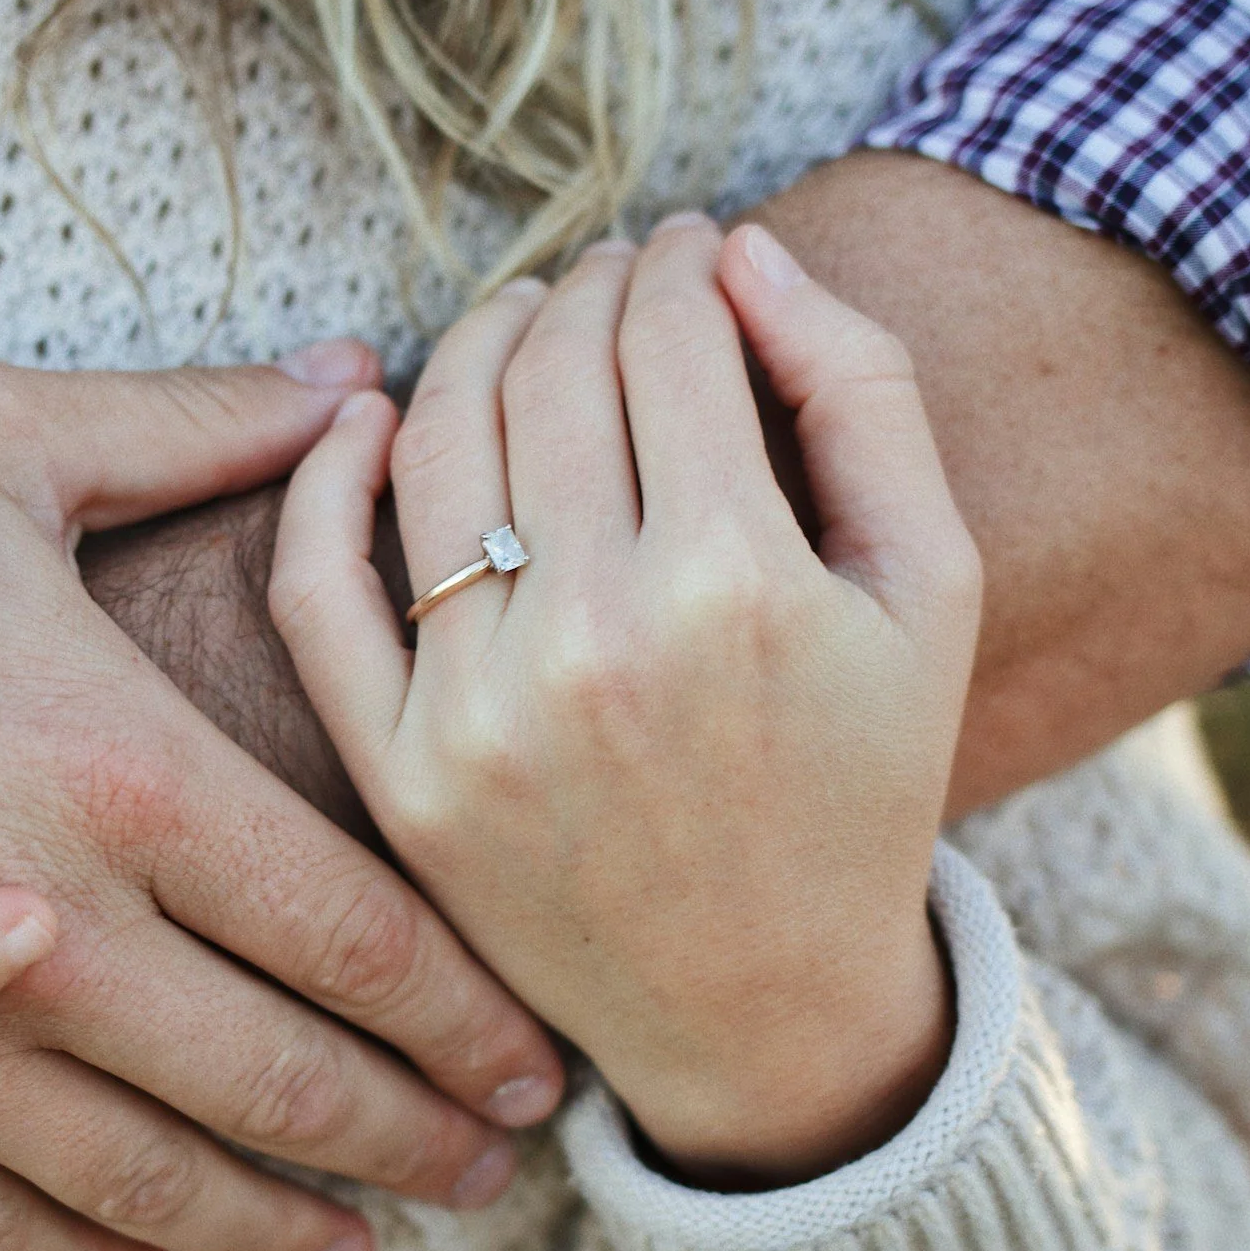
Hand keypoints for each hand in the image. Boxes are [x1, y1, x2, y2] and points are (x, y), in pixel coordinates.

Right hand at [0, 355, 568, 1250]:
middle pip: (278, 1079)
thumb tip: (359, 379)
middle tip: (489, 1180)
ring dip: (272, 1230)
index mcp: (116, 769)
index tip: (534, 1062)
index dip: (463, 1016)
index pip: (355, 936)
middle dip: (405, 1140)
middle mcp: (43, 927)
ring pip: (145, 1179)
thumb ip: (189, 425)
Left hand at [272, 217, 982, 1186]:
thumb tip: (742, 251)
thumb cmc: (861, 782)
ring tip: (517, 323)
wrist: (765, 1004)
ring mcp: (479, 713)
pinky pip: (318, 588)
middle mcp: (594, 640)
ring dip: (472, 347)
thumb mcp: (930, 586)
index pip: (667, 340)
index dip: (677, 262)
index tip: (688, 246)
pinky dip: (322, 479)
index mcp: (738, 582)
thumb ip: (861, 392)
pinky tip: (361, 415)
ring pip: (433, 448)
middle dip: (584, 288)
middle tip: (608, 275)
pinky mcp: (398, 774)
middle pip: (549, 374)